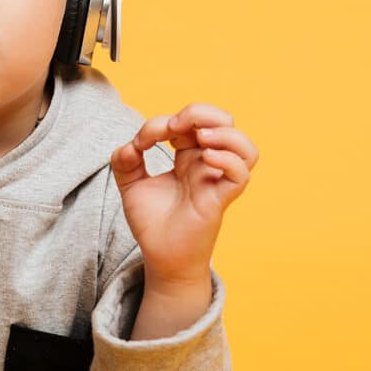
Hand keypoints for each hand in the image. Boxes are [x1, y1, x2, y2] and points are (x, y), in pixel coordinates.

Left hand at [110, 103, 258, 288]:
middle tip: (173, 127)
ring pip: (245, 146)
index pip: (188, 122)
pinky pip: (240, 174)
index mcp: (187, 155)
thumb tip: (131, 145)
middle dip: (199, 113)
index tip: (140, 143)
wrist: (159, 257)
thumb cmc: (152, 222)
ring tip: (199, 139)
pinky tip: (205, 158)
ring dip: (224, 133)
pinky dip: (228, 159)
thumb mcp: (130, 184)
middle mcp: (206, 165)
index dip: (162, 122)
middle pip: (224, 121)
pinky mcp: (219, 200)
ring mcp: (216, 181)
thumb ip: (125, 160)